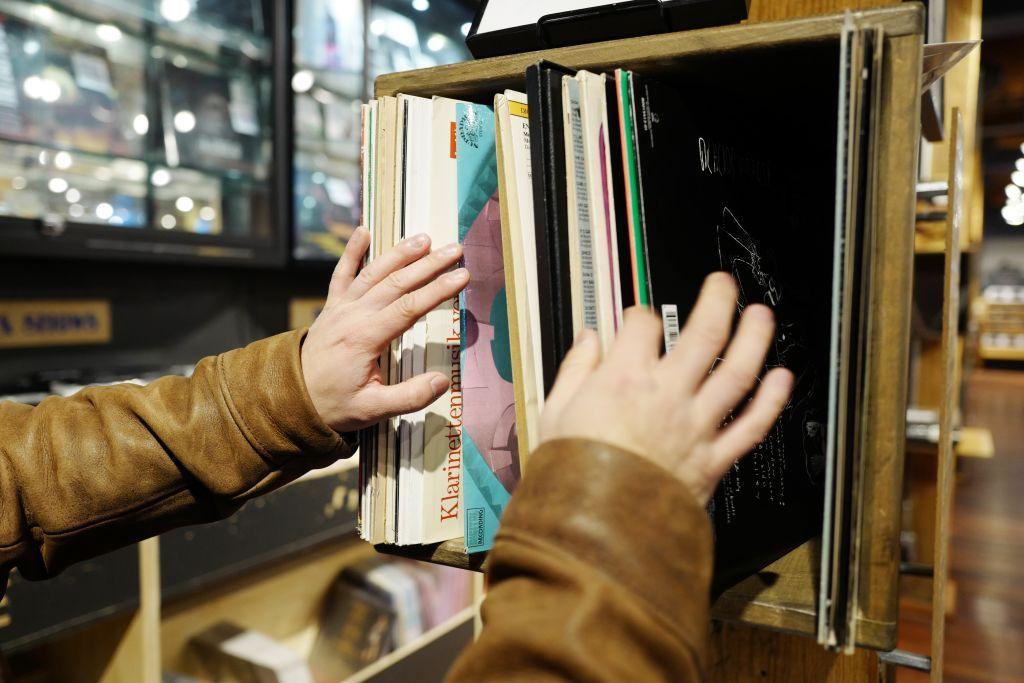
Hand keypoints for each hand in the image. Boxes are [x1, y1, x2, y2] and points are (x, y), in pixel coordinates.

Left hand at [301, 227, 467, 431]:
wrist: (289, 400)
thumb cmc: (333, 405)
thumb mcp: (372, 410)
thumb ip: (409, 397)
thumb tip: (442, 382)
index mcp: (364, 338)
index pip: (408, 307)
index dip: (437, 290)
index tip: (462, 276)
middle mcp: (352, 316)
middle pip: (396, 283)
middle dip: (428, 264)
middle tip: (455, 250)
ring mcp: (339, 308)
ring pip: (373, 273)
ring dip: (399, 253)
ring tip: (424, 237)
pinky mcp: (330, 308)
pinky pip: (341, 274)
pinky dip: (352, 251)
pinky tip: (363, 230)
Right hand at [539, 273, 793, 504]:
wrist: (593, 530)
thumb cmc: (571, 476)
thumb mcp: (554, 413)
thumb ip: (575, 370)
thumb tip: (587, 340)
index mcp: (623, 379)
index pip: (641, 325)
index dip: (640, 314)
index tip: (639, 318)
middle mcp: (667, 395)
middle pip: (704, 334)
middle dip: (718, 301)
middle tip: (724, 284)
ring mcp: (695, 426)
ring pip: (736, 372)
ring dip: (754, 339)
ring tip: (761, 315)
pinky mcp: (713, 460)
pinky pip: (751, 426)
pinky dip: (771, 401)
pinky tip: (782, 378)